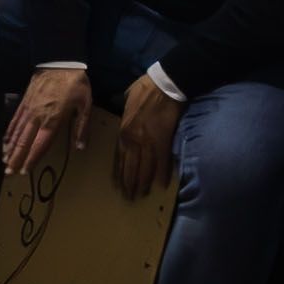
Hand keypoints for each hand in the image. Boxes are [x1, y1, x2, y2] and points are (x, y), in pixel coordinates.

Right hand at [0, 63, 90, 178]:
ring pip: (17, 132)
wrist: (59, 60)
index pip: (41, 143)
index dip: (32, 158)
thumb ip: (82, 127)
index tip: (24, 171)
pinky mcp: (24, 102)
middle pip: (24, 141)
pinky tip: (5, 140)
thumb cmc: (75, 83)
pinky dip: (9, 132)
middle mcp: (38, 117)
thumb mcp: (85, 104)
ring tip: (4, 161)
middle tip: (9, 172)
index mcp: (54, 119)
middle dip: (16, 157)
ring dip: (10, 148)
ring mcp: (29, 109)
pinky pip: (15, 119)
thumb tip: (80, 147)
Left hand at [111, 71, 181, 198]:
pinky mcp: (163, 141)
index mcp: (123, 131)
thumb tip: (123, 107)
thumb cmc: (145, 89)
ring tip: (141, 194)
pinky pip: (162, 162)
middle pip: (130, 167)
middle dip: (129, 183)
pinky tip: (161, 185)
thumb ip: (124, 110)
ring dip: (143, 183)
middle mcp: (133, 140)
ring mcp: (148, 142)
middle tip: (129, 197)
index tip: (119, 185)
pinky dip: (162, 174)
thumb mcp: (126, 99)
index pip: (119, 158)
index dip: (120, 173)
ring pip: (144, 168)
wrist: (164, 86)